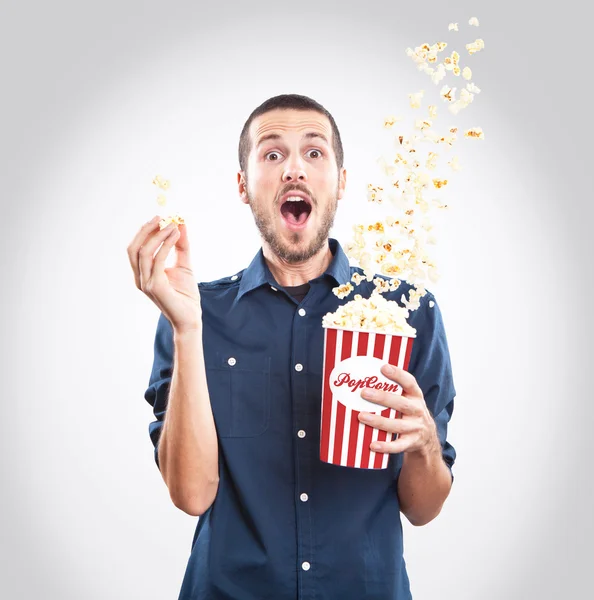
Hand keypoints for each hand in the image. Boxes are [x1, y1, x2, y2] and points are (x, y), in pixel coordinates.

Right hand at [127, 216, 201, 332]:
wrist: (190, 318)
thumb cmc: (186, 295)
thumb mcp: (184, 265)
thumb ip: (181, 246)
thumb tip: (180, 224)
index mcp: (142, 273)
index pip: (136, 248)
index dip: (145, 231)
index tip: (160, 218)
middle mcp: (140, 278)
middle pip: (134, 248)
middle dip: (146, 230)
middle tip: (161, 217)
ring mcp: (145, 283)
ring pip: (144, 252)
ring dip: (158, 235)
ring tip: (173, 225)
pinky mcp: (155, 286)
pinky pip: (158, 260)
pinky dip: (166, 245)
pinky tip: (175, 236)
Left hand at [357, 364, 439, 455]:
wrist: (428, 439)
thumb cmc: (410, 413)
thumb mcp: (408, 399)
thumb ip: (394, 390)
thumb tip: (367, 375)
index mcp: (416, 397)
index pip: (410, 383)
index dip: (398, 375)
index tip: (384, 367)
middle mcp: (418, 411)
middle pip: (401, 404)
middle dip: (382, 398)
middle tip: (364, 392)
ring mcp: (415, 428)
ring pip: (396, 425)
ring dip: (378, 421)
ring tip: (361, 416)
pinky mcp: (411, 443)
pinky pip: (398, 446)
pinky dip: (385, 446)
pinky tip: (372, 445)